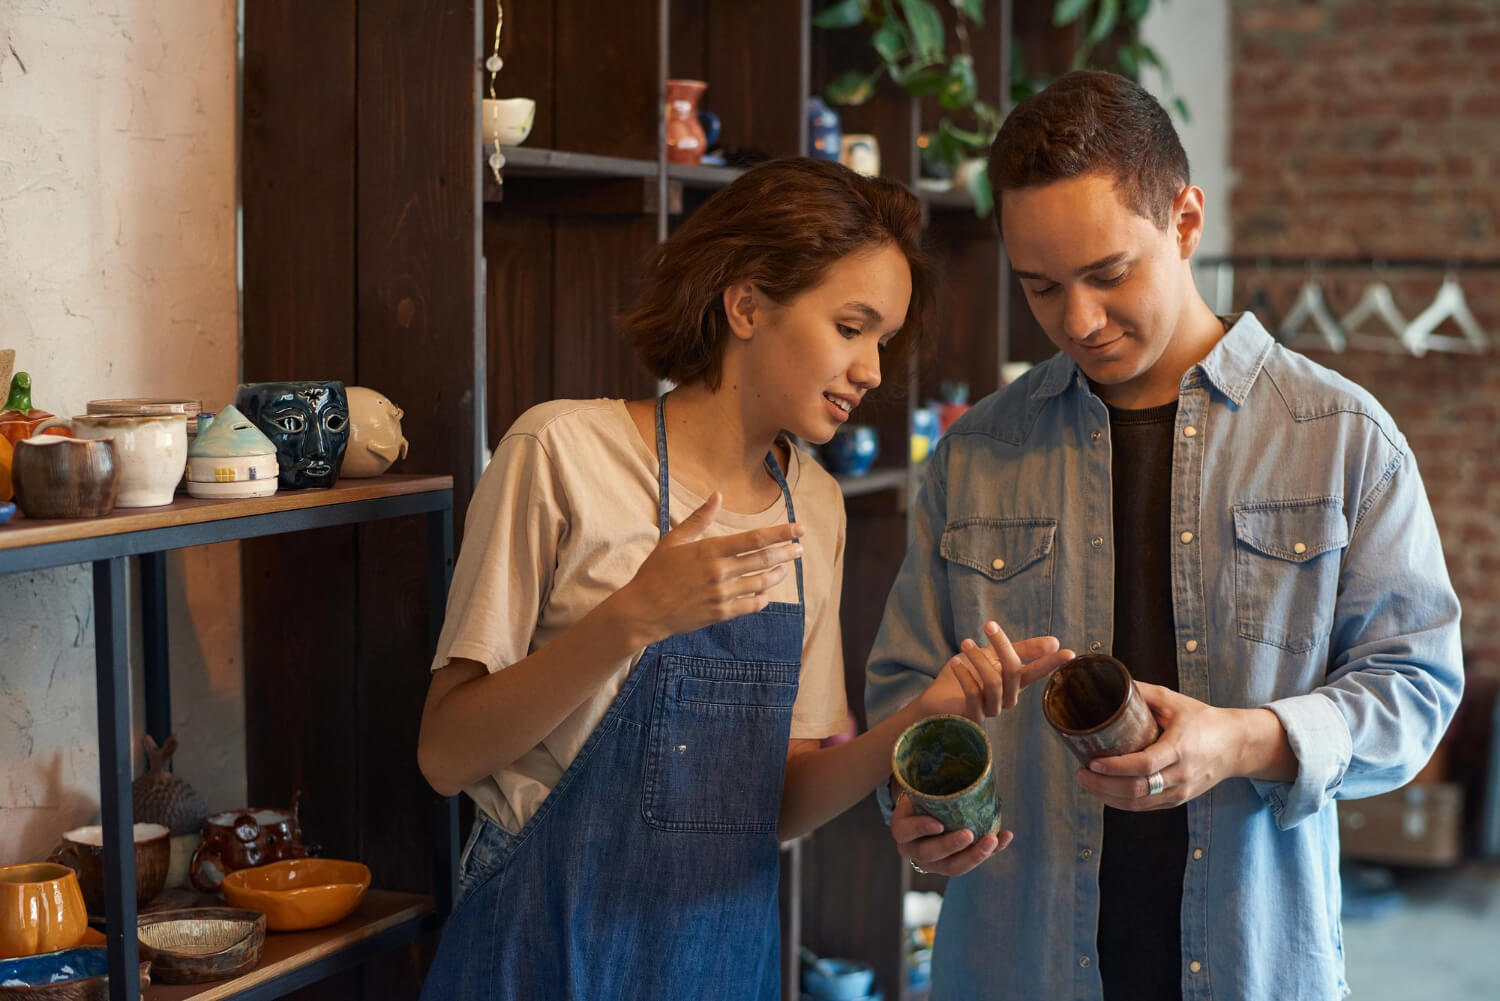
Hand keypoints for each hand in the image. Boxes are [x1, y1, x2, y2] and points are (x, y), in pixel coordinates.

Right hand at [608, 492, 804, 645]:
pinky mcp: (720, 614)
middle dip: (786, 553)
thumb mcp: (673, 540)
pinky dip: (762, 598)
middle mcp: (719, 572)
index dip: (780, 533)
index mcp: (710, 550)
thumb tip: (718, 495)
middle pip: (763, 560)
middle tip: (800, 548)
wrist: (643, 610)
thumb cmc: (656, 572)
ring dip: (777, 575)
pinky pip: (751, 606)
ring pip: (761, 583)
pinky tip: (766, 592)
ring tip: (785, 568)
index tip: (798, 529)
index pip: (754, 539)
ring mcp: (721, 595)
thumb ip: (700, 518)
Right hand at [890, 788, 1012, 875]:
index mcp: (902, 830)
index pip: (905, 832)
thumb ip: (925, 778)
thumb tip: (933, 742)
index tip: (939, 824)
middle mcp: (915, 851)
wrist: (929, 814)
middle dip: (951, 845)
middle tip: (969, 834)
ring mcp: (936, 863)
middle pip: (929, 854)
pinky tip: (1006, 836)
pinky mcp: (956, 864)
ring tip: (992, 840)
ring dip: (974, 856)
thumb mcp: (918, 788)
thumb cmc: (924, 796)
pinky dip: (993, 852)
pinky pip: (974, 862)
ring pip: (953, 867)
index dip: (920, 829)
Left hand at [916, 622, 1072, 720]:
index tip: (1069, 653)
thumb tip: (1054, 641)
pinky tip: (956, 662)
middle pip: (1013, 672)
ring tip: (966, 643)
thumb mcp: (993, 657)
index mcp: (1014, 684)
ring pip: (993, 683)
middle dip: (1003, 646)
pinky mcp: (972, 717)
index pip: (1037, 673)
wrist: (938, 701)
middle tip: (989, 624)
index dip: (1051, 663)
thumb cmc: (967, 676)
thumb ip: (1021, 650)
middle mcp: (1007, 699)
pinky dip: (965, 676)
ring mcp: (991, 710)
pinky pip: (973, 694)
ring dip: (978, 659)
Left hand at [1074, 682, 1257, 809]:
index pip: (1145, 765)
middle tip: (1081, 772)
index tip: (1092, 761)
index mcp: (1181, 748)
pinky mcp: (1179, 800)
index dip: (1116, 767)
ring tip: (1087, 781)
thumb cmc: (1203, 720)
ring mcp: (1181, 791)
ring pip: (1139, 803)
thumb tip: (1110, 681)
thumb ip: (1143, 693)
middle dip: (1103, 785)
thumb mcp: (1174, 701)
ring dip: (1108, 796)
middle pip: (1138, 789)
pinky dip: (1122, 803)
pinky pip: (1146, 807)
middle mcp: (1182, 775)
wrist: (1236, 745)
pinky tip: (1105, 792)